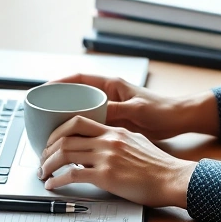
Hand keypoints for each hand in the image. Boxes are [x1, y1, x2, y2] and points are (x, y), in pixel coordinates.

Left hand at [38, 115, 196, 207]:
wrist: (172, 178)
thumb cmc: (159, 165)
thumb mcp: (137, 142)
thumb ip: (117, 141)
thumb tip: (101, 146)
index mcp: (114, 131)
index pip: (77, 121)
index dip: (58, 130)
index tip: (51, 141)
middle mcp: (108, 140)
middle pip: (66, 136)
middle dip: (48, 148)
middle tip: (42, 159)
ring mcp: (106, 157)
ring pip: (65, 153)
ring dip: (48, 164)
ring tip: (43, 173)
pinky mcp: (106, 175)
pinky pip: (73, 174)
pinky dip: (57, 180)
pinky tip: (53, 185)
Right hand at [51, 73, 218, 140]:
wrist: (178, 120)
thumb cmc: (161, 110)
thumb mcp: (136, 110)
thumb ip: (114, 110)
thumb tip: (90, 114)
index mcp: (112, 85)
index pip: (79, 79)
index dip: (59, 82)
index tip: (44, 90)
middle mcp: (108, 95)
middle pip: (76, 96)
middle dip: (59, 104)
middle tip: (42, 115)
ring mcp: (110, 109)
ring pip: (82, 112)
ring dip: (68, 120)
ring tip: (51, 131)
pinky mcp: (114, 123)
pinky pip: (91, 126)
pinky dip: (81, 133)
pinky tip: (72, 143)